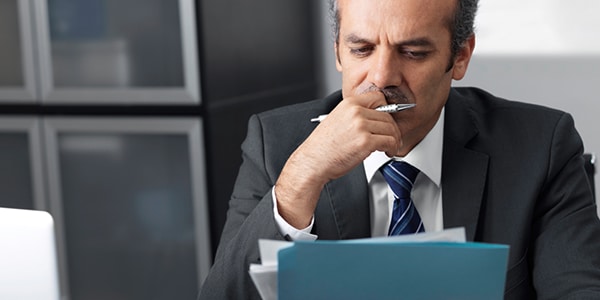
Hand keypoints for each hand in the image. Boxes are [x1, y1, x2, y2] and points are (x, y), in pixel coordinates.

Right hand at [275, 92, 402, 227]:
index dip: (387, 110)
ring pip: (391, 129)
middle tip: (391, 139)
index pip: (379, 97)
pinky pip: (390, 141)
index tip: (387, 121)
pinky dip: (392, 148)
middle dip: (393, 129)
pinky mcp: (365, 142)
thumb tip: (376, 118)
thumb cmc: (324, 145)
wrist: (313, 161)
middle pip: (388, 115)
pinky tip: (387, 152)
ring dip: (394, 140)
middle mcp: (356, 112)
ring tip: (389, 147)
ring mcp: (361, 126)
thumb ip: (356, 115)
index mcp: (349, 104)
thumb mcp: (338, 119)